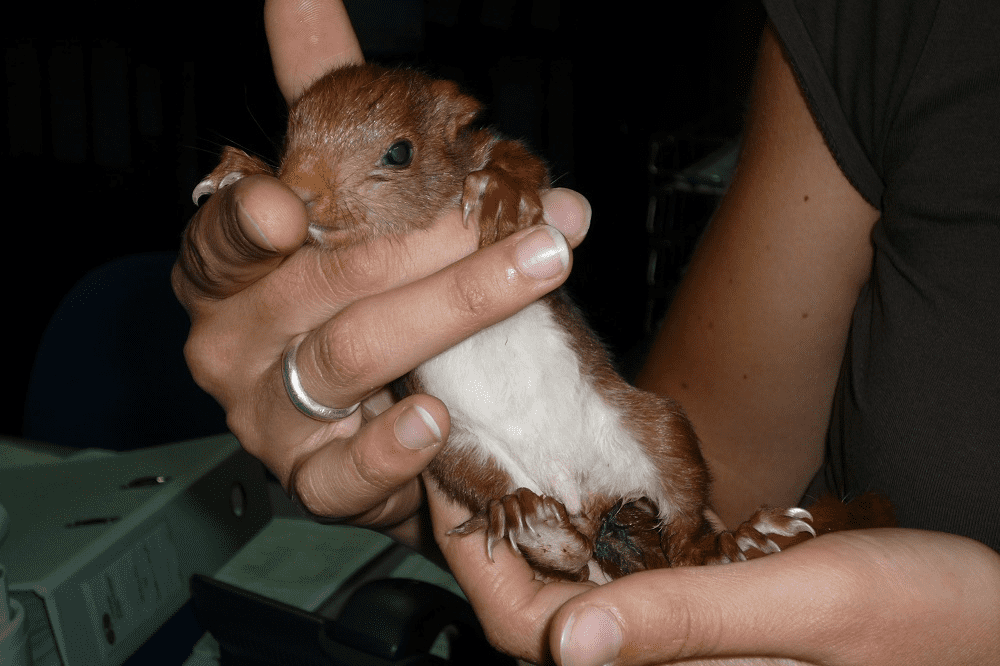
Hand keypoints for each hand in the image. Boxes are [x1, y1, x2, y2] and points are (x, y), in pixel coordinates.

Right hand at [172, 0, 591, 540]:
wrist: (375, 411)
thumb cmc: (356, 286)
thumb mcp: (337, 192)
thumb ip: (320, 98)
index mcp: (229, 268)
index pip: (223, 235)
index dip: (249, 220)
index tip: (287, 207)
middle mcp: (235, 342)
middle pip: (327, 284)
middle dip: (436, 244)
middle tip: (531, 214)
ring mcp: (270, 418)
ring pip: (352, 358)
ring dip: (453, 310)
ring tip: (538, 269)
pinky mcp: (313, 482)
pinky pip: (341, 476)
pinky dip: (390, 450)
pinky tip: (436, 421)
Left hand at [429, 488, 999, 665]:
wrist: (993, 630)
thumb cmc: (929, 626)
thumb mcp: (815, 606)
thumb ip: (692, 620)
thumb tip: (568, 645)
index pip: (529, 629)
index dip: (473, 554)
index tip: (444, 469)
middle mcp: (665, 665)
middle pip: (533, 609)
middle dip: (484, 530)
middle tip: (456, 441)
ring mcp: (681, 639)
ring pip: (568, 587)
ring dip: (525, 520)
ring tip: (497, 443)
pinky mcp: (704, 611)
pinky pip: (617, 573)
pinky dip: (581, 523)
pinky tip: (572, 473)